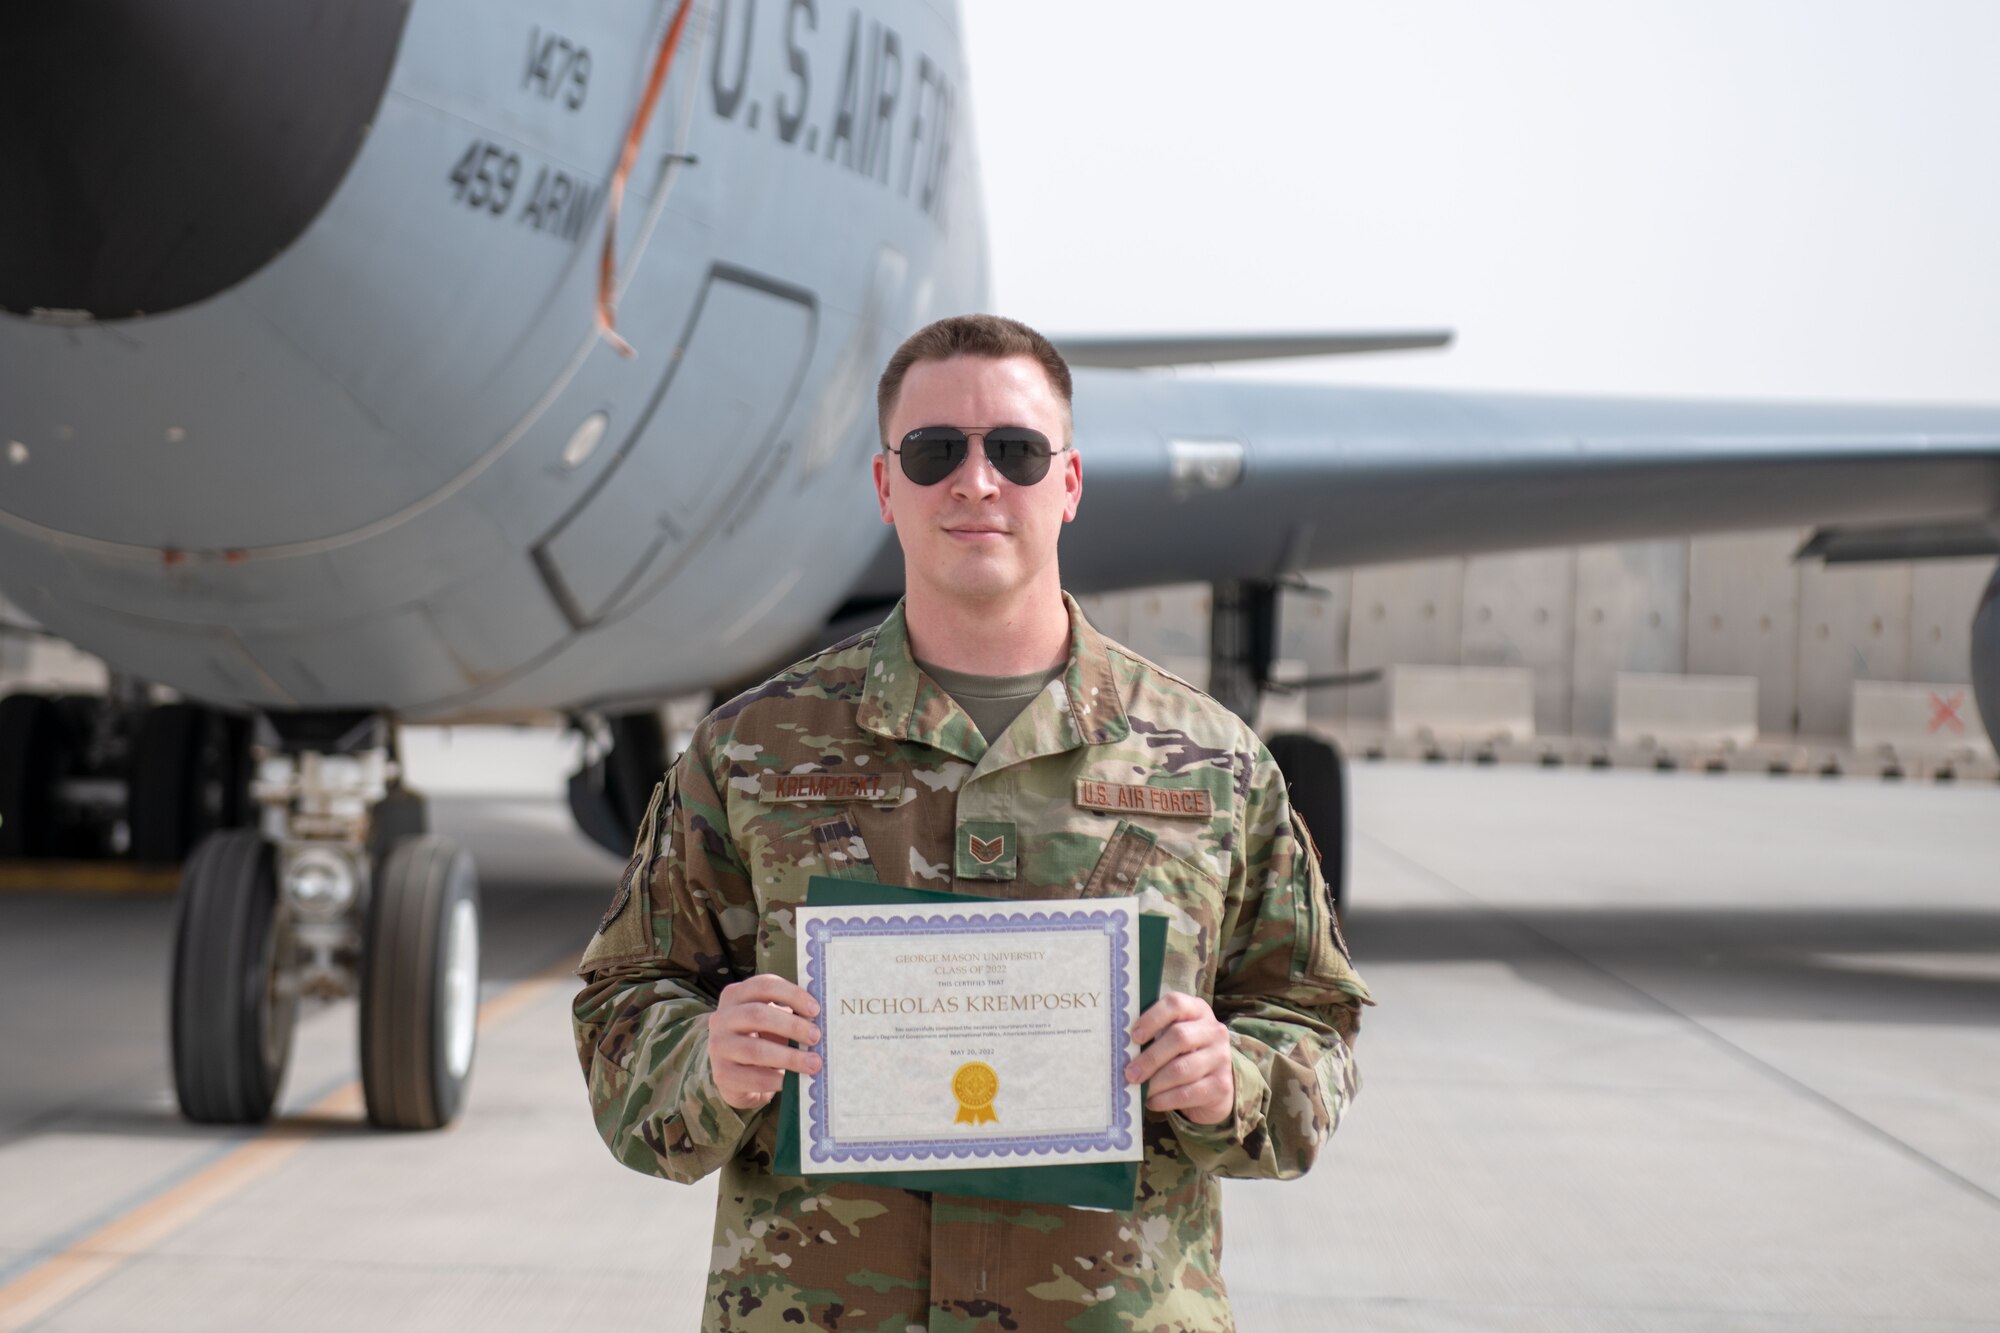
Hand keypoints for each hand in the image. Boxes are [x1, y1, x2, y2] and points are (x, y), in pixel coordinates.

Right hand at [707, 974, 820, 1109]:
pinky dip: (776, 1079)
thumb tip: (821, 1019)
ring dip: (789, 1057)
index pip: (764, 986)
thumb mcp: (772, 1019)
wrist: (736, 1073)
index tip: (816, 1009)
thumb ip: (790, 1013)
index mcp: (736, 995)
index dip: (792, 995)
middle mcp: (721, 1018)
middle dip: (792, 1026)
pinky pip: (752, 1077)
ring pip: (755, 1049)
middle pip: (758, 1015)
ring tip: (813, 1063)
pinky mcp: (722, 1074)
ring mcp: (718, 1047)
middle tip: (816, 1037)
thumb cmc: (761, 1038)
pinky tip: (792, 1081)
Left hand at [1126, 991, 1233, 1124]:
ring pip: (1182, 1069)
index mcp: (1198, 1010)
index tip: (1134, 1036)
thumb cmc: (1183, 1055)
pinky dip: (1164, 1099)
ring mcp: (1221, 1058)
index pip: (1176, 1004)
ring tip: (1140, 1089)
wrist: (1215, 1086)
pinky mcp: (1221, 1086)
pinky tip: (1153, 1101)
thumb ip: (1153, 1034)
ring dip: (1155, 1082)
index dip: (1152, 1018)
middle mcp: (1214, 1031)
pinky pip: (1187, 1093)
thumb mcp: (1172, 1037)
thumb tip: (1121, 1047)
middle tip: (1130, 1073)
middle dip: (1150, 1058)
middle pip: (1179, 1038)